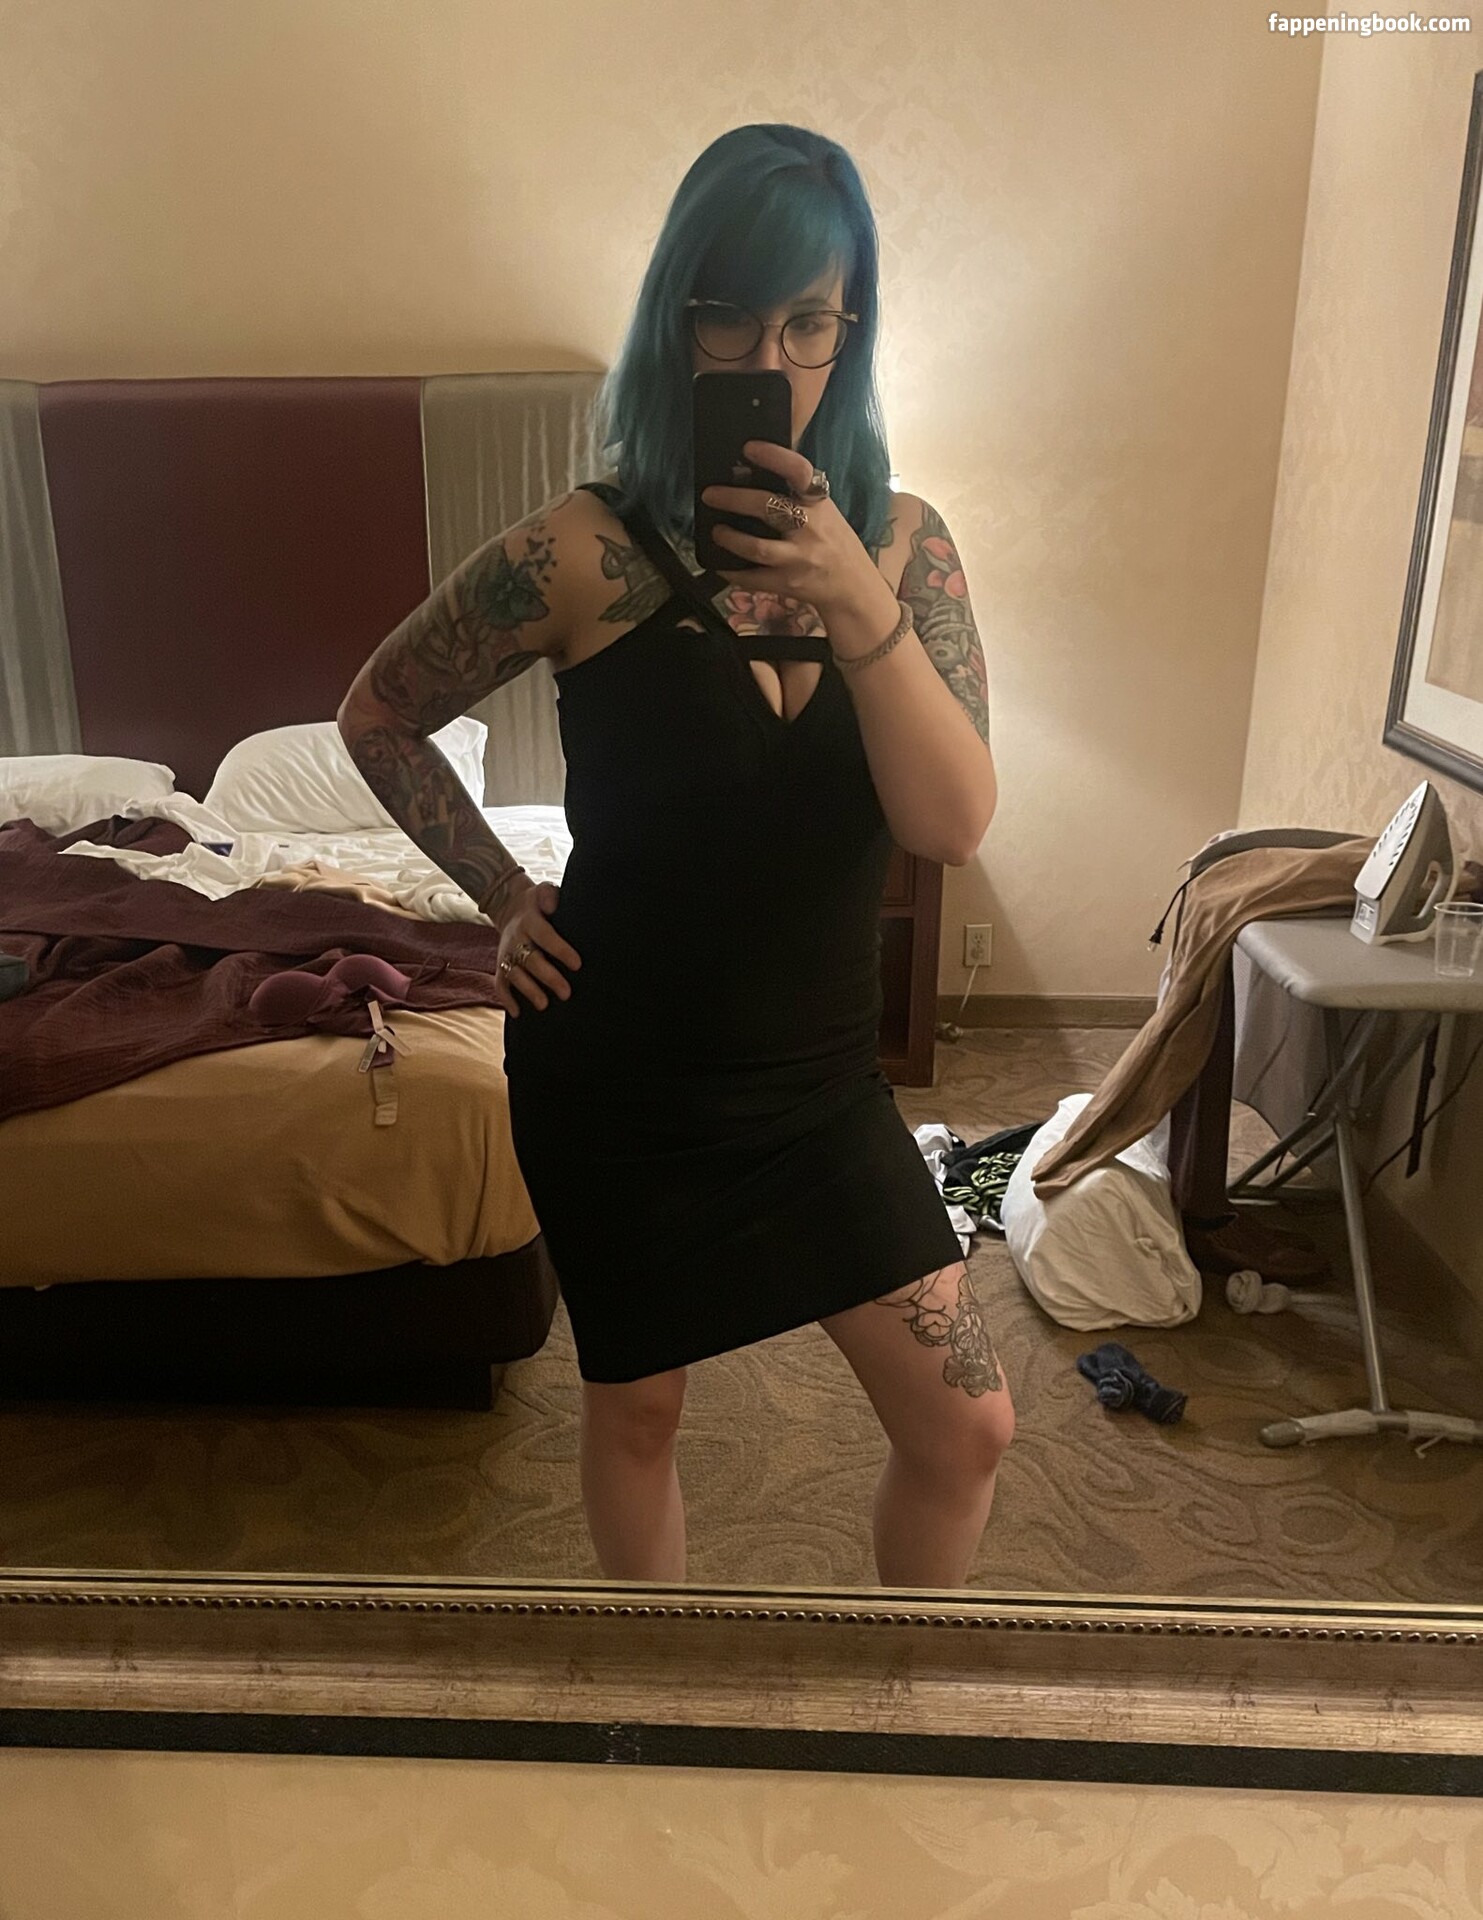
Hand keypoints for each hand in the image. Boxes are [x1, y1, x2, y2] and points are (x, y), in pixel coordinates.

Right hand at [491, 878, 580, 1017]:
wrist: (510, 907)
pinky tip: (517, 1013)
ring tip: (544, 1005)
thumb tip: (553, 906)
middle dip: (548, 977)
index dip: (560, 950)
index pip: (545, 936)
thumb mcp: (544, 891)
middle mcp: (516, 939)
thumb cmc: (537, 903)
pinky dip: (506, 999)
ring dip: (528, 990)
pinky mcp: (500, 965)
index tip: (577, 964)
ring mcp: (506, 954)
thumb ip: (549, 895)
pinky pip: (499, 984)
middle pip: (530, 960)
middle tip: (566, 993)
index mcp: (530, 921)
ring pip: (514, 974)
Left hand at [702, 440, 898, 630]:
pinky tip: (721, 564)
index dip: (774, 456)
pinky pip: (752, 578)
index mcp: (818, 503)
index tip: (749, 448)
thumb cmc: (834, 543)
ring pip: (756, 547)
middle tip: (710, 495)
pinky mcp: (788, 584)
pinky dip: (732, 571)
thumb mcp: (825, 512)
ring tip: (716, 531)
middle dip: (733, 499)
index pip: (799, 471)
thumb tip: (752, 474)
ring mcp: (799, 558)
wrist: (854, 587)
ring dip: (730, 538)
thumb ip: (797, 496)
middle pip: (767, 507)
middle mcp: (810, 528)